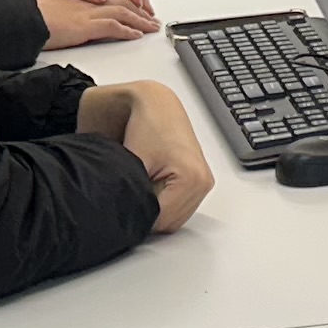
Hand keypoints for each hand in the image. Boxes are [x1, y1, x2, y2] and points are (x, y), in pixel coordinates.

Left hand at [112, 83, 214, 232]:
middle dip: (147, 210)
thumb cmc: (148, 124)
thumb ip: (133, 195)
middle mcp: (203, 182)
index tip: (124, 200)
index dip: (138, 215)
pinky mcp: (198, 181)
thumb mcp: (134, 163)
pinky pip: (178, 207)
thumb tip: (126, 217)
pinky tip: (151, 182)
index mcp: (192, 178)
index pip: (160, 221)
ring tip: (143, 180)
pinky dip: (162, 200)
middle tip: (132, 186)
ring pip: (173, 217)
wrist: (156, 105)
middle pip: (169, 223)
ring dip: (155, 206)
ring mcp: (203, 183)